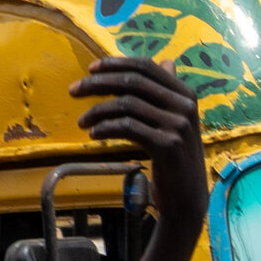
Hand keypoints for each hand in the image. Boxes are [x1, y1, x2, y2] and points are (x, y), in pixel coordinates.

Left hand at [69, 58, 205, 234]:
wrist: (186, 199)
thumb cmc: (175, 160)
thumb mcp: (175, 122)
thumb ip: (167, 94)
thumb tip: (166, 61)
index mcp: (186, 94)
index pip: (146, 67)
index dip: (116, 64)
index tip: (90, 69)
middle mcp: (184, 106)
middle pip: (133, 82)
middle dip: (98, 84)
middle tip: (74, 91)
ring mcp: (177, 125)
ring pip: (126, 105)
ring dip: (97, 111)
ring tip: (82, 122)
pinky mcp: (167, 145)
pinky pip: (127, 127)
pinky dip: (105, 128)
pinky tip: (94, 134)